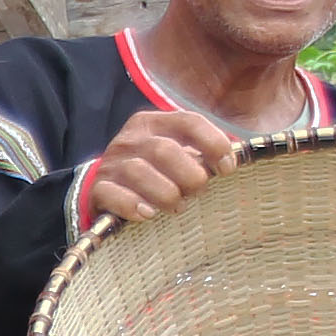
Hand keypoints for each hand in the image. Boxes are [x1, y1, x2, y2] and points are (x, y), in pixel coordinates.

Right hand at [79, 108, 245, 228]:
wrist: (107, 190)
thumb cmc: (156, 174)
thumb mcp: (177, 155)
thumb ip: (202, 154)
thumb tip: (237, 158)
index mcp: (155, 123)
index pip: (189, 121)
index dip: (213, 144)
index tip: (227, 168)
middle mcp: (132, 139)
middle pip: (164, 150)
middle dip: (189, 176)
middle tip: (198, 192)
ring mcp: (112, 164)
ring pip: (140, 172)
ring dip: (166, 194)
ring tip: (176, 207)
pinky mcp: (98, 189)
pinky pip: (113, 194)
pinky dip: (133, 205)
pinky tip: (148, 214)